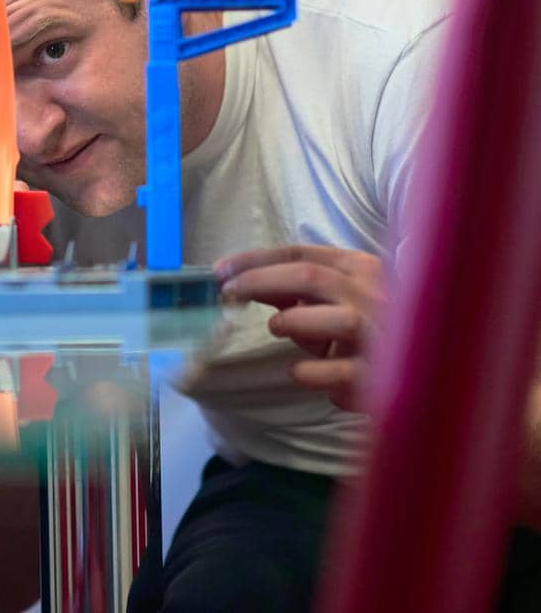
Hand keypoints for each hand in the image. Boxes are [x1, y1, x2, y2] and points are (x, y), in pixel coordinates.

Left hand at [215, 246, 384, 411]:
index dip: (255, 259)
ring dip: (294, 323)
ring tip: (278, 329)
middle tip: (229, 294)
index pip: (301, 254)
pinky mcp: (382, 378)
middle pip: (310, 277)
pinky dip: (309, 372)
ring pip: (334, 319)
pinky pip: (336, 372)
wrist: (414, 380)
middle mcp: (378, 296)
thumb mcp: (328, 304)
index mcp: (363, 270)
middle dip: (260, 281)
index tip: (220, 270)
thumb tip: (240, 280)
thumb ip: (292, 291)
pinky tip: (299, 372)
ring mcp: (384, 337)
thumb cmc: (361, 335)